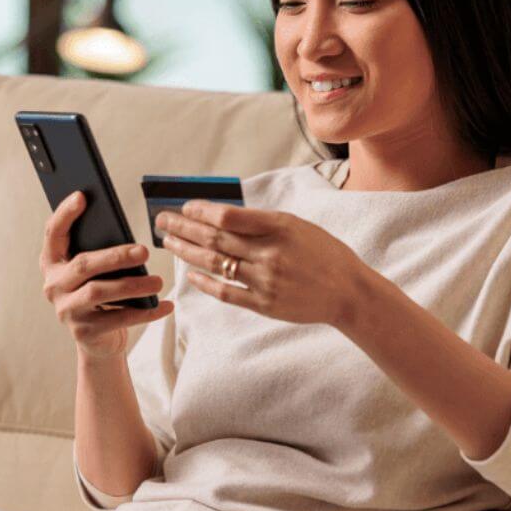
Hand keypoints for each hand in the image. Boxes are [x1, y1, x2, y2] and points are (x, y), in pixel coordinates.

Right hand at [40, 191, 174, 360]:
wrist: (98, 340)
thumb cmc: (100, 294)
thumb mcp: (95, 271)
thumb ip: (100, 252)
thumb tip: (126, 234)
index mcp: (53, 263)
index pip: (53, 234)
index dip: (65, 214)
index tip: (82, 196)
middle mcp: (53, 286)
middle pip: (83, 265)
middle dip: (115, 256)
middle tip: (144, 251)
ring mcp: (67, 311)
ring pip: (99, 293)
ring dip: (132, 285)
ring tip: (158, 281)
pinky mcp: (84, 332)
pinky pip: (118, 320)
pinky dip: (145, 312)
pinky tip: (164, 305)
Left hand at [155, 200, 367, 326]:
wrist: (348, 292)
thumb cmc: (323, 253)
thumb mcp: (297, 226)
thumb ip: (262, 222)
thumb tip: (221, 215)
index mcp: (279, 228)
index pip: (229, 217)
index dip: (202, 211)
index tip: (185, 206)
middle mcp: (269, 254)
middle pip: (215, 239)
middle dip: (184, 228)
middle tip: (162, 221)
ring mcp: (265, 281)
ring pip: (215, 264)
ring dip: (187, 252)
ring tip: (169, 242)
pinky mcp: (264, 304)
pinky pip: (227, 293)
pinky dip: (206, 283)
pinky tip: (189, 275)